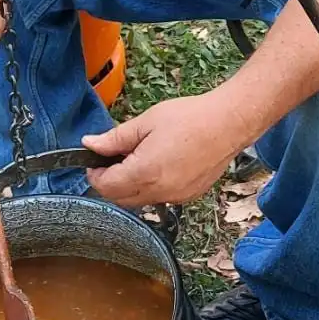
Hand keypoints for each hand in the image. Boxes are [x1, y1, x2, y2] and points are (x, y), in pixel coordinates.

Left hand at [84, 92, 257, 206]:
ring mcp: (175, 197)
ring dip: (129, 187)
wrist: (229, 124)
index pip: (106, 186)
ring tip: (137, 159)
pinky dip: (150, 188)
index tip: (94, 161)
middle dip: (109, 182)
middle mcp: (159, 191)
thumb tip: (90, 145)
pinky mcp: (189, 196)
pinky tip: (158, 166)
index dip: (94, 175)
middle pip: (119, 199)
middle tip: (112, 159)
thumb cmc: (191, 118)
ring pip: (139, 201)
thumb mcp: (146, 121)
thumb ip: (115, 138)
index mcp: (144, 171)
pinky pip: (159, 199)